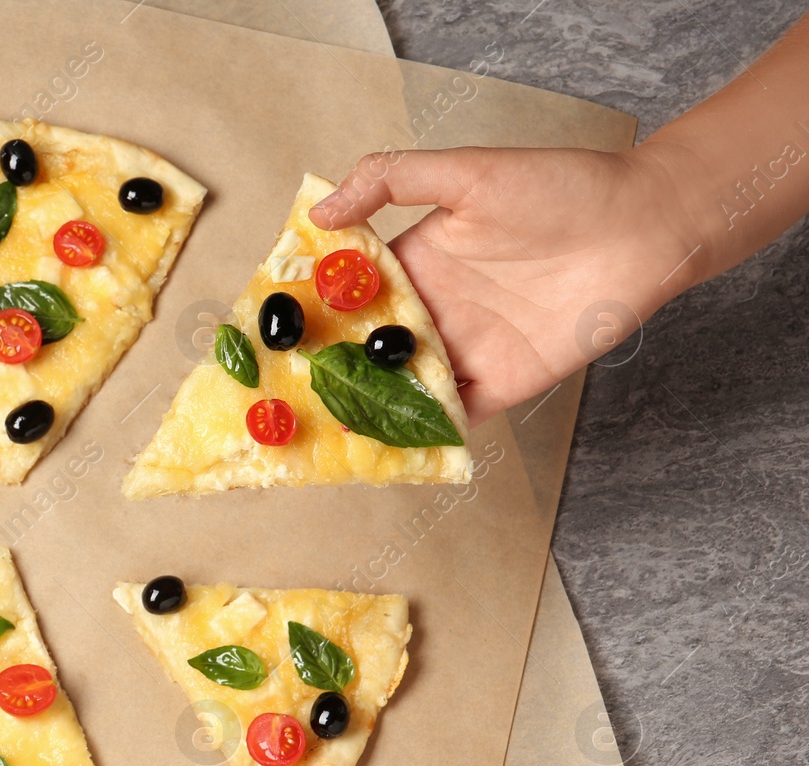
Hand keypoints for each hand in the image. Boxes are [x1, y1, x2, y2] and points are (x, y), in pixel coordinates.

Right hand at [308, 143, 705, 424]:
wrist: (643, 227)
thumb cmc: (560, 189)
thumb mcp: (466, 171)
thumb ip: (390, 180)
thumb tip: (322, 209)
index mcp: (415, 263)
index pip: (348, 295)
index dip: (308, 314)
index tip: (266, 334)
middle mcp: (432, 312)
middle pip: (365, 351)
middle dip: (324, 375)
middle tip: (274, 399)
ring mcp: (464, 351)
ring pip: (398, 390)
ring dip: (362, 411)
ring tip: (313, 434)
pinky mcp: (500, 386)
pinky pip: (450, 418)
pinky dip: (418, 436)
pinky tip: (381, 451)